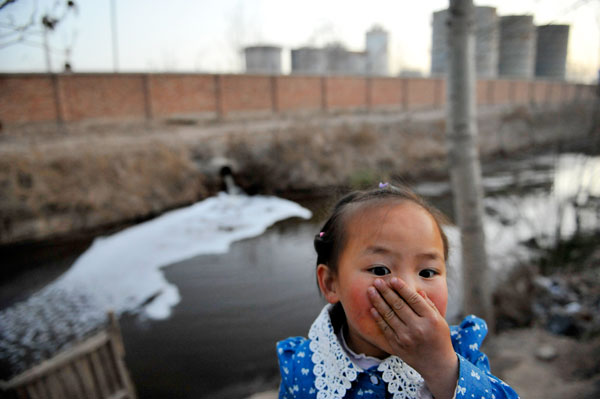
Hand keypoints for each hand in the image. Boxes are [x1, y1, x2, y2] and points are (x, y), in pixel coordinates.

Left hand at [367, 277, 457, 398]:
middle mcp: (418, 328)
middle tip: (378, 281)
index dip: (402, 288)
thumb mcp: (440, 320)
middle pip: (398, 305)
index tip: (393, 279)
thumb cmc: (439, 338)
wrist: (437, 364)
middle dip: (386, 291)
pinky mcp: (397, 345)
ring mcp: (406, 338)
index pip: (413, 299)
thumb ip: (428, 305)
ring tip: (371, 291)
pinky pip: (385, 328)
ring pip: (389, 315)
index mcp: (431, 320)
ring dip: (378, 301)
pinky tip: (372, 308)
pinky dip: (378, 317)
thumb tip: (417, 291)